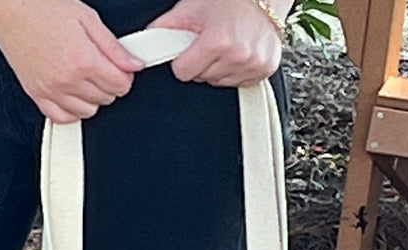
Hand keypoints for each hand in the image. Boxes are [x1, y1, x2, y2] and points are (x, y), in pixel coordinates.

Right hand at [0, 0, 144, 122]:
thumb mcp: (87, 18)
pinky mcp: (38, 96)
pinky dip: (72, 110)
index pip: (120, 85)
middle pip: (106, 99)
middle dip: (109, 84)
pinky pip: (63, 118)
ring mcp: (52, 91)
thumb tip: (134, 65)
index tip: (120, 69)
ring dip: (92, 98)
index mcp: (84, 60)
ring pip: (87, 112)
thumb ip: (113, 47)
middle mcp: (68, 80)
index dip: (125, 76)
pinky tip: (73, 95)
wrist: (10, 10)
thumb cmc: (43, 9)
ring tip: (86, 78)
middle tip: (101, 68)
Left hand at [146, 0, 291, 85]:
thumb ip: (166, 28)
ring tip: (225, 46)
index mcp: (218, 41)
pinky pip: (239, 82)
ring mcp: (253, 64)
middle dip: (201, 63)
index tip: (189, 49)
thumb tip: (143, 43)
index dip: (182, 60)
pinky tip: (237, 53)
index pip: (184, 72)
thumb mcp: (192, 8)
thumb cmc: (228, 0)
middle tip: (210, 43)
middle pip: (202, 79)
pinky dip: (235, 71)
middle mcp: (238, 55)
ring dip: (218, 68)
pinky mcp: (264, 69)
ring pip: (219, 83)